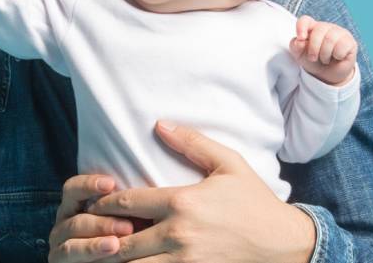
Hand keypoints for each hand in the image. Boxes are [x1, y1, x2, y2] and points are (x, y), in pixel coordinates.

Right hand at [48, 175, 135, 261]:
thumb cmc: (117, 239)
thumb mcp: (117, 220)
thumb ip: (121, 209)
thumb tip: (141, 194)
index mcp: (73, 207)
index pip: (73, 189)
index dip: (88, 184)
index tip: (111, 183)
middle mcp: (63, 224)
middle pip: (75, 219)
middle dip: (102, 222)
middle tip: (128, 227)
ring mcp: (59, 245)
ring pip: (72, 242)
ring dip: (95, 244)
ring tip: (116, 245)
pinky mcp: (59, 261)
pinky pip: (69, 256)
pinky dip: (88, 254)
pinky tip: (108, 252)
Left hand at [77, 122, 315, 262]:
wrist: (286, 245)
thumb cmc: (255, 201)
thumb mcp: (228, 163)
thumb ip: (191, 142)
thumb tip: (159, 124)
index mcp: (182, 203)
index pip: (127, 203)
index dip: (102, 203)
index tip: (92, 203)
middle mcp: (178, 236)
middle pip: (122, 240)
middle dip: (101, 237)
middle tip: (86, 233)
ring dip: (115, 260)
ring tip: (99, 253)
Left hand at [290, 15, 356, 85]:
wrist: (327, 75)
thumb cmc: (313, 60)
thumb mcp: (299, 54)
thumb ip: (295, 46)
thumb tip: (299, 40)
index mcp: (312, 27)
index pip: (305, 20)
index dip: (301, 27)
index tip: (300, 38)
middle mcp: (326, 27)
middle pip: (319, 30)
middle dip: (314, 48)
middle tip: (313, 58)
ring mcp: (340, 33)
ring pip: (330, 38)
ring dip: (324, 54)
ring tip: (324, 59)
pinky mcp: (350, 42)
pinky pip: (342, 46)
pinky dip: (337, 55)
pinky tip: (337, 57)